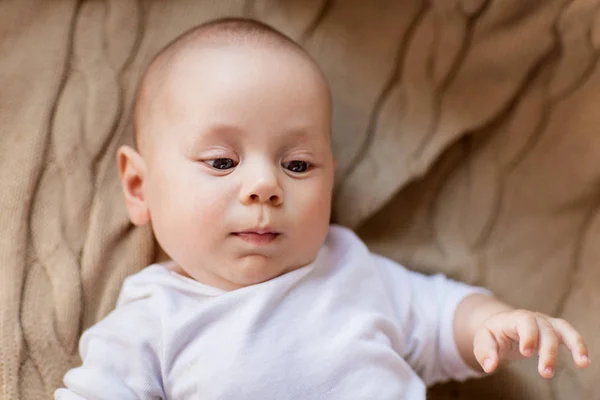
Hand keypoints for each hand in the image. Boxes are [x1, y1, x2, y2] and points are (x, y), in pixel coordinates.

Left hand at [473, 309, 590, 377]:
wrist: (501, 326)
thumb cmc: (493, 334)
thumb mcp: (483, 340)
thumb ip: (484, 352)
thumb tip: (490, 367)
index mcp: (513, 318)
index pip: (524, 322)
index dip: (528, 335)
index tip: (527, 353)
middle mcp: (532, 318)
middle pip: (545, 330)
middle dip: (548, 351)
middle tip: (545, 373)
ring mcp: (545, 323)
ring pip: (562, 329)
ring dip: (573, 345)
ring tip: (582, 363)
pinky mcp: (554, 331)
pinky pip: (570, 335)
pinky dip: (579, 346)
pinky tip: (583, 362)